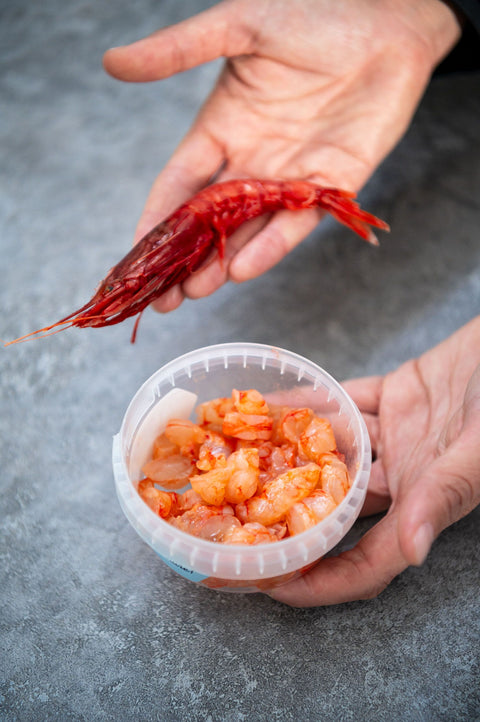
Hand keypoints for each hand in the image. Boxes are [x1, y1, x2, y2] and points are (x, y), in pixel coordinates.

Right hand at [103, 0, 459, 311]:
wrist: (389, 20)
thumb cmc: (314, 13)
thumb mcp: (239, 26)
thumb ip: (179, 50)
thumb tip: (112, 62)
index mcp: (222, 130)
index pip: (179, 184)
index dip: (157, 218)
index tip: (137, 253)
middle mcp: (251, 162)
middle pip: (209, 221)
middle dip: (185, 258)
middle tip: (164, 294)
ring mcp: (289, 178)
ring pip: (248, 232)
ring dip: (220, 263)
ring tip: (194, 292)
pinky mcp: (331, 185)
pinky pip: (296, 224)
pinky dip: (271, 246)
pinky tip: (243, 269)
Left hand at [268, 316, 479, 606]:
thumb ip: (445, 494)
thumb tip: (413, 551)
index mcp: (427, 500)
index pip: (370, 560)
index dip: (324, 582)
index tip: (275, 589)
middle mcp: (408, 474)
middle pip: (339, 511)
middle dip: (291, 520)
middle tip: (238, 521)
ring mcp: (398, 435)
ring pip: (336, 452)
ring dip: (293, 452)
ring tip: (243, 454)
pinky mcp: (396, 396)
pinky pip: (345, 400)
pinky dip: (312, 401)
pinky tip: (276, 401)